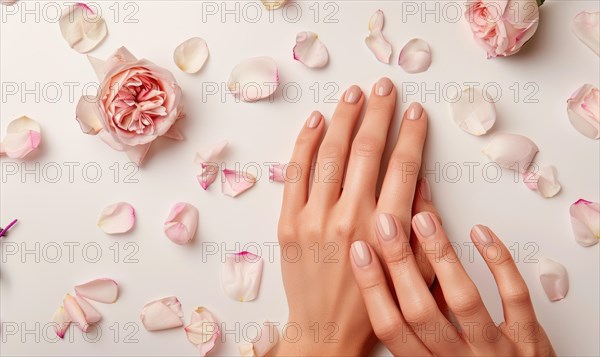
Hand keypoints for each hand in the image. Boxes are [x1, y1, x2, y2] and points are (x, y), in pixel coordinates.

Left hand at [273, 77, 431, 355]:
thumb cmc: (373, 304)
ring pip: (331, 154)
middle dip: (379, 113)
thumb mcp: (414, 273)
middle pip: (367, 150)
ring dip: (344, 119)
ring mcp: (314, 218)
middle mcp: (348, 217)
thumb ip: (419, 226)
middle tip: (384, 87)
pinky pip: (295, 174)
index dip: (411, 133)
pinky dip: (305, 143)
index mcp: (384, 229)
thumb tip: (419, 184)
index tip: (415, 111)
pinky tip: (317, 121)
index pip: (403, 166)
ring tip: (354, 94)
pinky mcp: (288, 223)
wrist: (326, 332)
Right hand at [350, 202, 555, 355]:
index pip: (391, 328)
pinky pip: (514, 296)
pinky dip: (498, 261)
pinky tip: (480, 234)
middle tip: (387, 224)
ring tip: (425, 221)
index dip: (372, 288)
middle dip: (399, 262)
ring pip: (463, 300)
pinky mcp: (529, 340)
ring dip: (440, 255)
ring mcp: (495, 351)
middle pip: (420, 310)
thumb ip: (421, 332)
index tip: (360, 252)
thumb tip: (397, 282)